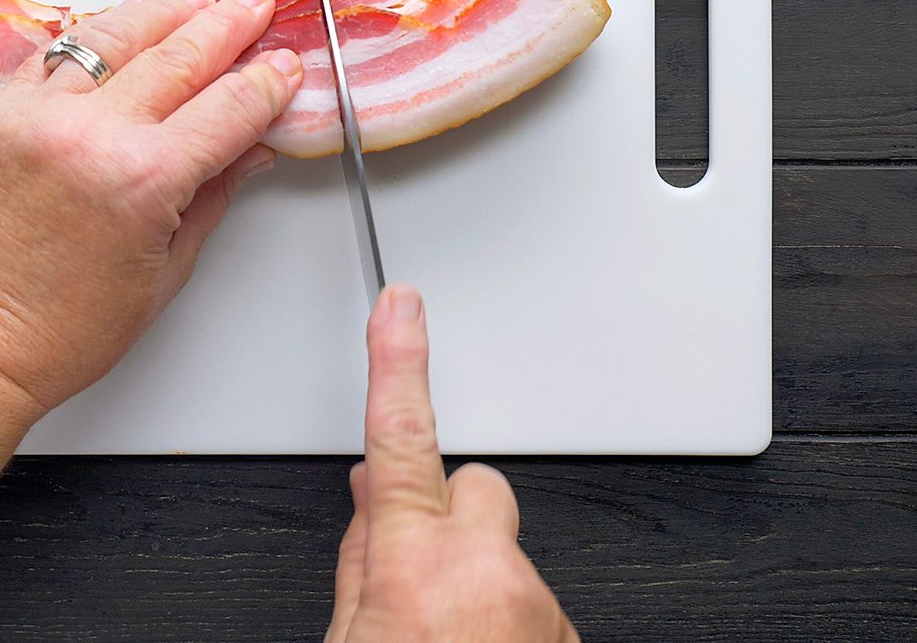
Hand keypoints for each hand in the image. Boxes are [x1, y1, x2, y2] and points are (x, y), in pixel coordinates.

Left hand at [0, 0, 302, 414]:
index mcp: (143, 179)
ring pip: (115, 36)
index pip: (228, 107)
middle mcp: (91, 133)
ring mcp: (39, 115)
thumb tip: (250, 150)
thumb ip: (213, 196)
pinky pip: (56, 53)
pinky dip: (97, 35)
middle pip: (180, 55)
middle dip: (228, 26)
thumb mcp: (167, 270)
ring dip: (165, 13)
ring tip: (198, 3)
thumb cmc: (64, 329)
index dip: (266, 81)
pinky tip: (124, 25)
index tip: (284, 65)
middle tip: (255, 5)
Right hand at [328, 286, 577, 642]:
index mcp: (415, 563)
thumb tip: (370, 504)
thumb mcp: (347, 642)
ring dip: (475, 578)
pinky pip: (532, 596)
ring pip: (503, 549)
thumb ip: (360, 565)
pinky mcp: (569, 633)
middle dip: (447, 512)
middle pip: (474, 487)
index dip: (398, 360)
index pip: (400, 433)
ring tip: (448, 638)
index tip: (400, 306)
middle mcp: (486, 571)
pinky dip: (506, 618)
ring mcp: (536, 603)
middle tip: (418, 575)